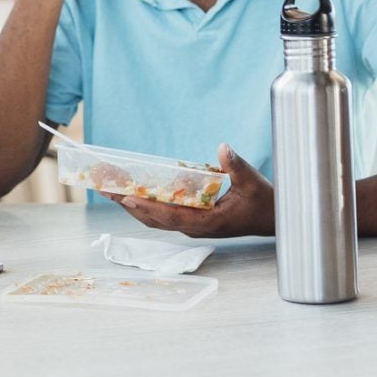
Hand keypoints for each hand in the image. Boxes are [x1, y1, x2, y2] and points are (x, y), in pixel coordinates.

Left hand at [109, 144, 273, 237]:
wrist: (272, 219)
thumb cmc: (262, 202)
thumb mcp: (252, 181)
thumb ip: (236, 166)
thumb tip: (223, 147)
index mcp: (208, 222)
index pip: (172, 216)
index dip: (148, 207)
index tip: (127, 197)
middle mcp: (195, 228)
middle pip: (154, 218)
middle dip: (128, 203)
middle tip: (103, 187)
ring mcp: (192, 227)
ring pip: (155, 219)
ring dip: (131, 205)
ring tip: (109, 189)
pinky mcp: (192, 222)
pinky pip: (162, 216)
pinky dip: (144, 206)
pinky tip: (131, 194)